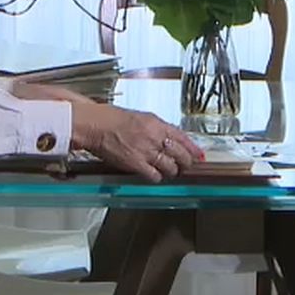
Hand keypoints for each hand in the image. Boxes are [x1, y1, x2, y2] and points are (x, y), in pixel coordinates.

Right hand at [70, 100, 202, 180]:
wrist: (95, 125)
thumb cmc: (112, 119)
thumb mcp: (141, 117)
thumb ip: (157, 128)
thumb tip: (169, 137)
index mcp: (157, 124)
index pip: (183, 138)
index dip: (193, 149)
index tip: (199, 155)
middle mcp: (155, 137)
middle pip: (181, 155)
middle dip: (186, 163)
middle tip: (185, 166)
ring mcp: (146, 151)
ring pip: (170, 168)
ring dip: (172, 172)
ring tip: (169, 172)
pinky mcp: (136, 164)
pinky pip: (154, 176)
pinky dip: (157, 177)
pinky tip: (154, 175)